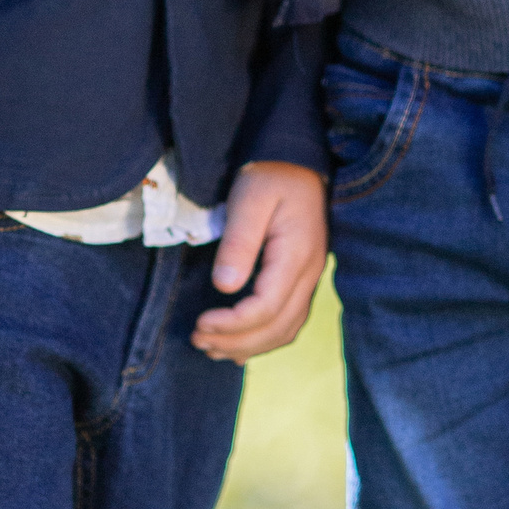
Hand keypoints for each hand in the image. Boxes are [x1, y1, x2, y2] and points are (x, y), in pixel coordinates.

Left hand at [191, 161, 328, 362]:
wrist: (298, 161)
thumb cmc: (270, 174)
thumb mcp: (249, 200)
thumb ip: (238, 244)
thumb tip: (224, 288)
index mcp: (296, 256)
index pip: (266, 307)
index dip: (232, 324)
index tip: (201, 322)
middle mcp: (310, 273)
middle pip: (277, 327)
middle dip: (236, 341)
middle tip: (198, 340)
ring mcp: (310, 278)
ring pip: (286, 330)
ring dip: (250, 346)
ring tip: (212, 347)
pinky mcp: (303, 277)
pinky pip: (289, 320)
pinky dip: (264, 338)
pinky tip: (239, 342)